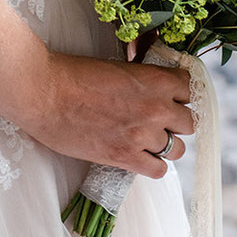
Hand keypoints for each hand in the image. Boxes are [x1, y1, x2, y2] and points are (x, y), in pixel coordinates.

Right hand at [15, 51, 193, 178]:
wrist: (45, 93)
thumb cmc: (74, 73)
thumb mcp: (117, 65)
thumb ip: (141, 76)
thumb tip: (151, 80)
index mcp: (155, 79)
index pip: (192, 88)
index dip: (182, 93)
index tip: (172, 96)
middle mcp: (156, 108)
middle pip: (190, 122)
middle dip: (176, 119)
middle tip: (159, 118)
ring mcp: (142, 135)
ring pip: (177, 149)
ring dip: (166, 143)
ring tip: (147, 138)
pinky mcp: (126, 158)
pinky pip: (159, 170)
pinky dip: (152, 164)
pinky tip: (139, 155)